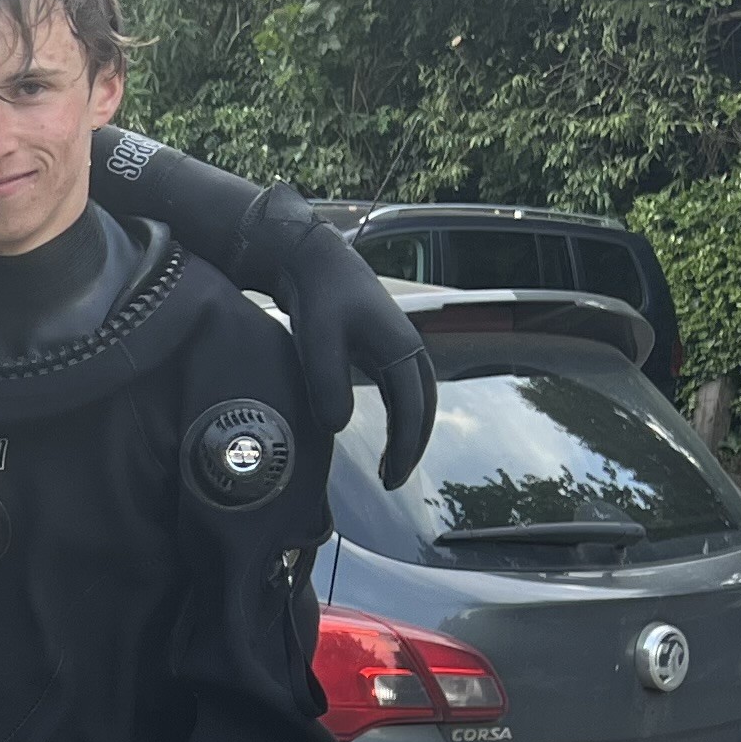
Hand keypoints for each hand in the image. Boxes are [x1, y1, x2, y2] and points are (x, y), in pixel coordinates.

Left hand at [239, 186, 437, 486]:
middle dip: (412, 446)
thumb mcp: (317, 340)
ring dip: (410, 433)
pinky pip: (404, 391)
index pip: (412, 410)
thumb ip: (327, 383)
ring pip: (418, 399)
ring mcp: (401, 348)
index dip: (403, 447)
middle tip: (392, 480)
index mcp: (401, 348)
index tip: (389, 477)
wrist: (316, 261)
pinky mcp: (385, 349)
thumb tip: (338, 426)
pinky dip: (402, 416)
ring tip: (389, 466)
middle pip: (424, 408)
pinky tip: (386, 435)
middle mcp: (410, 349)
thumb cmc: (318, 298)